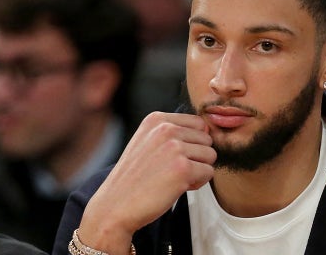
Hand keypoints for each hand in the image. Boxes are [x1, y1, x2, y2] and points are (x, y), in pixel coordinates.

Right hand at [77, 112, 215, 253]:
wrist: (115, 205)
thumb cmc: (134, 178)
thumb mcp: (147, 141)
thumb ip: (172, 132)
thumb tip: (207, 131)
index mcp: (157, 119)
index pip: (198, 123)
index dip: (193, 143)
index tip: (173, 156)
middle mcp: (166, 129)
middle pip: (207, 139)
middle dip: (196, 157)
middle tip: (172, 170)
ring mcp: (175, 148)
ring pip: (210, 156)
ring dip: (198, 170)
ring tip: (174, 178)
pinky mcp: (183, 169)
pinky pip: (209, 172)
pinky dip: (197, 183)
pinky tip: (176, 187)